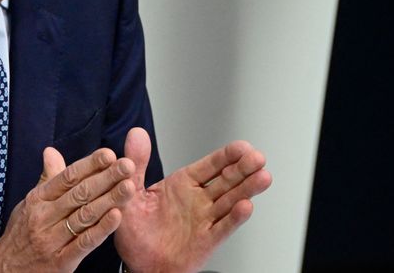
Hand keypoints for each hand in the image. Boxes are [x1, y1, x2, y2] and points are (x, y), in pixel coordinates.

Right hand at [0, 146, 136, 272]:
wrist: (3, 271)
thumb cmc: (20, 234)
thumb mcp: (29, 204)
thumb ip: (46, 179)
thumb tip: (51, 151)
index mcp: (38, 199)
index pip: (67, 177)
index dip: (89, 165)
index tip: (109, 154)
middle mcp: (44, 216)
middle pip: (80, 193)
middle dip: (106, 178)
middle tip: (128, 165)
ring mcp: (52, 239)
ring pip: (85, 216)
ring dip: (109, 200)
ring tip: (129, 186)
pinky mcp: (60, 261)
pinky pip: (84, 243)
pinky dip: (101, 229)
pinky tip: (117, 217)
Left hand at [115, 128, 272, 272]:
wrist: (138, 263)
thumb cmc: (136, 230)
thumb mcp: (130, 192)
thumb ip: (136, 163)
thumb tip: (136, 133)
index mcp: (183, 184)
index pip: (210, 166)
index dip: (227, 156)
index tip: (242, 146)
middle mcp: (198, 200)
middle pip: (227, 180)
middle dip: (243, 168)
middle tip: (258, 157)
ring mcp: (205, 220)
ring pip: (231, 201)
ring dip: (247, 190)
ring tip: (263, 177)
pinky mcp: (206, 242)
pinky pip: (222, 229)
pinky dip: (234, 219)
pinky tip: (246, 207)